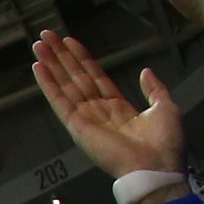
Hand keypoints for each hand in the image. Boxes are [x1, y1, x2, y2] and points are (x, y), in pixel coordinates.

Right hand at [31, 33, 187, 184]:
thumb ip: (153, 89)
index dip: (82, 58)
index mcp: (118, 108)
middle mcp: (98, 111)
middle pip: (75, 77)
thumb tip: (145, 71)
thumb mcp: (165, 107)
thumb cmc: (164, 144)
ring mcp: (85, 119)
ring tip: (38, 44)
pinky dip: (48, 84)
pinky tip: (38, 67)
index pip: (95, 77)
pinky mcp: (77, 127)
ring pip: (65, 85)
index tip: (69, 41)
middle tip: (45, 36)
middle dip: (61, 56)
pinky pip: (60, 101)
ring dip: (51, 63)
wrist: (157, 168)